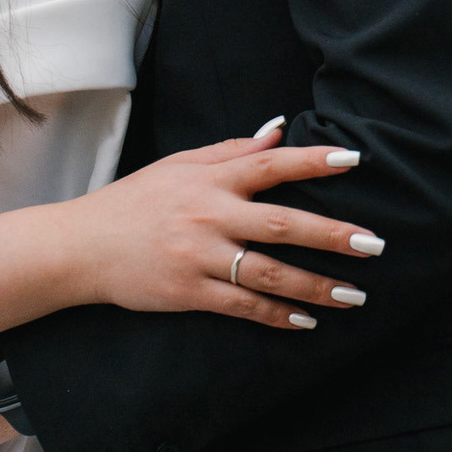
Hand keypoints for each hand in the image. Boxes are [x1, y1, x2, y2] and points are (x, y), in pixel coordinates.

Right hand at [63, 123, 383, 326]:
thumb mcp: (179, 166)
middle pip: (281, 224)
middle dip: (331, 235)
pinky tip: (307, 322)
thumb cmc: (134, 202)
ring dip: (316, 286)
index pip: (271, 165)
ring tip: (353, 295)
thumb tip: (278, 130)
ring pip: (269, 273)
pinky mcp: (188, 292)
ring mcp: (199, 257)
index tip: (353, 160)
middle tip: (372, 245)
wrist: (80, 247)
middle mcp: (209, 216)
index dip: (314, 162)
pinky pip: (243, 306)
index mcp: (210, 180)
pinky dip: (277, 315)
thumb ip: (231, 150)